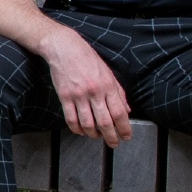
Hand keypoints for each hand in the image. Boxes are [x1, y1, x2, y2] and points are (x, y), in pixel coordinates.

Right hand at [40, 28, 131, 146]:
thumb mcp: (108, 73)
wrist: (64, 47)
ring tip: (97, 136)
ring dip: (94, 135)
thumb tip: (126, 110)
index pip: (119, 113)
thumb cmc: (87, 58)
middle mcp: (94, 92)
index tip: (126, 136)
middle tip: (114, 143)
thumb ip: (118, 92)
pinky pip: (71, 119)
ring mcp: (78, 95)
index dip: (124, 128)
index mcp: (108, 85)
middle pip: (105, 122)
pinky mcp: (65, 96)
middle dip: (111, 137)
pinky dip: (77, 129)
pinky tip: (81, 131)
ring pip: (88, 124)